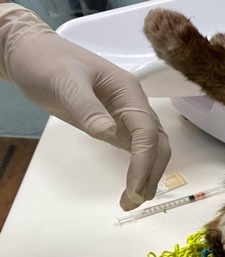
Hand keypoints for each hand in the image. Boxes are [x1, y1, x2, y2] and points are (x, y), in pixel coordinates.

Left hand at [0, 7, 170, 210]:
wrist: (32, 54)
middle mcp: (134, 105)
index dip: (144, 161)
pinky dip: (138, 170)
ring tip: (132, 200)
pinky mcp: (115, 125)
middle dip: (150, 174)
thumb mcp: (64, 81)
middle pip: (158, 144)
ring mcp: (126, 116)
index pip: (147, 132)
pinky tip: (130, 186)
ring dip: (148, 175)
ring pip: (151, 149)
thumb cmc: (47, 62)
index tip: (133, 187)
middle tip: (133, 201)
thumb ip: (87, 108)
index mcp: (129, 92)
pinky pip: (136, 149)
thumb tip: (109, 134)